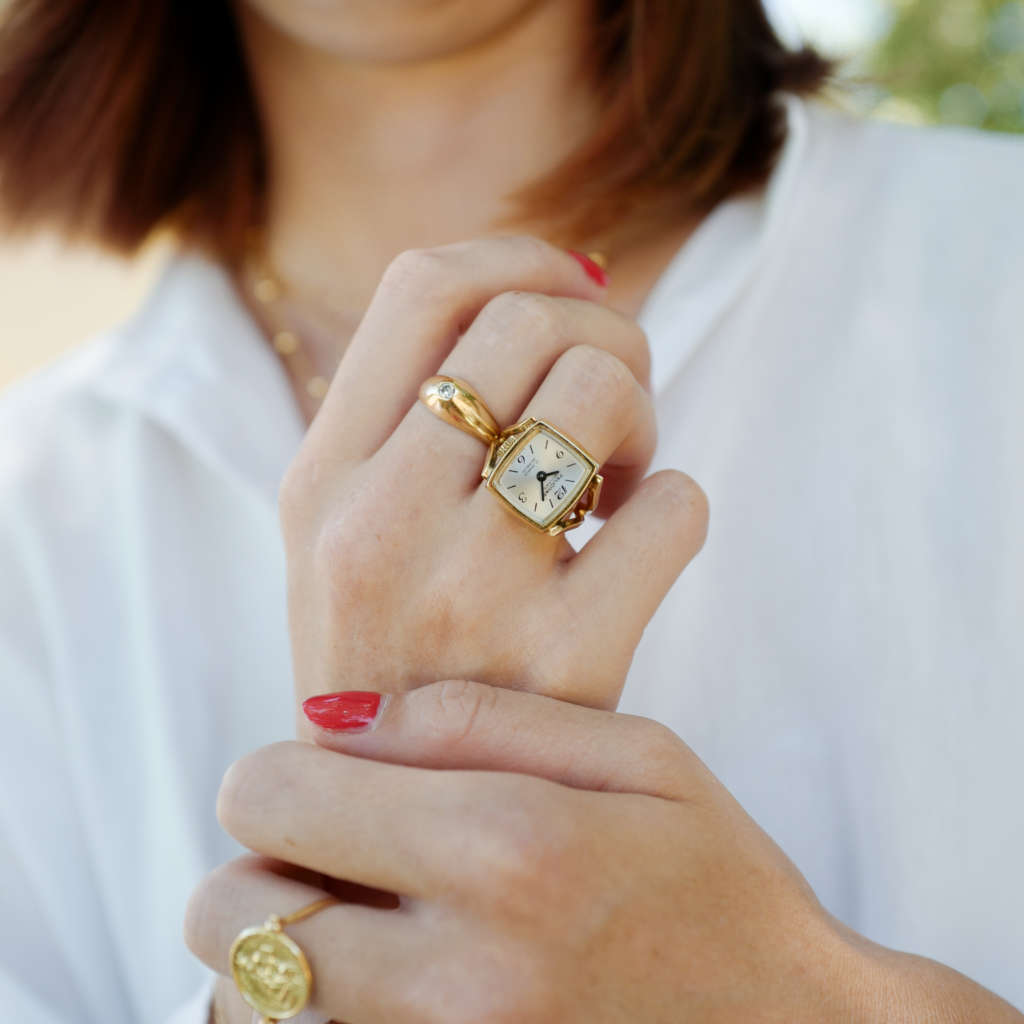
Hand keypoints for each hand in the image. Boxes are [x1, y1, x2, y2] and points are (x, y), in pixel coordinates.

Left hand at [189, 680, 887, 1023]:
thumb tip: (332, 716)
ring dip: (285, 942)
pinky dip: (317, 1011)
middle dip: (266, 861)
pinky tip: (400, 976)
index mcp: (507, 848)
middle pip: (226, 910)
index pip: (271, 795)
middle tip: (346, 846)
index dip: (281, 771)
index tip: (328, 771)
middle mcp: (453, 975)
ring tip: (376, 915)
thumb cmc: (720, 885)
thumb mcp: (641, 758)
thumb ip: (482, 718)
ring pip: (248, 995)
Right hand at [278, 236, 707, 709]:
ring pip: (602, 389)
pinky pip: (676, 506)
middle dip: (602, 338)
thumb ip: (415, 406)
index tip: (569, 286)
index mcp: (320, 479)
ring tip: (615, 480)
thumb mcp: (345, 529)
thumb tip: (567, 272)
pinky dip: (676, 506)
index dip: (518, 257)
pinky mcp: (568, 659)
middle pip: (530, 321)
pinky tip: (635, 547)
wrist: (394, 819)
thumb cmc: (389, 654)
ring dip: (638, 415)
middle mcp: (379, 523)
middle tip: (604, 411)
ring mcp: (470, 591)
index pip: (425, 287)